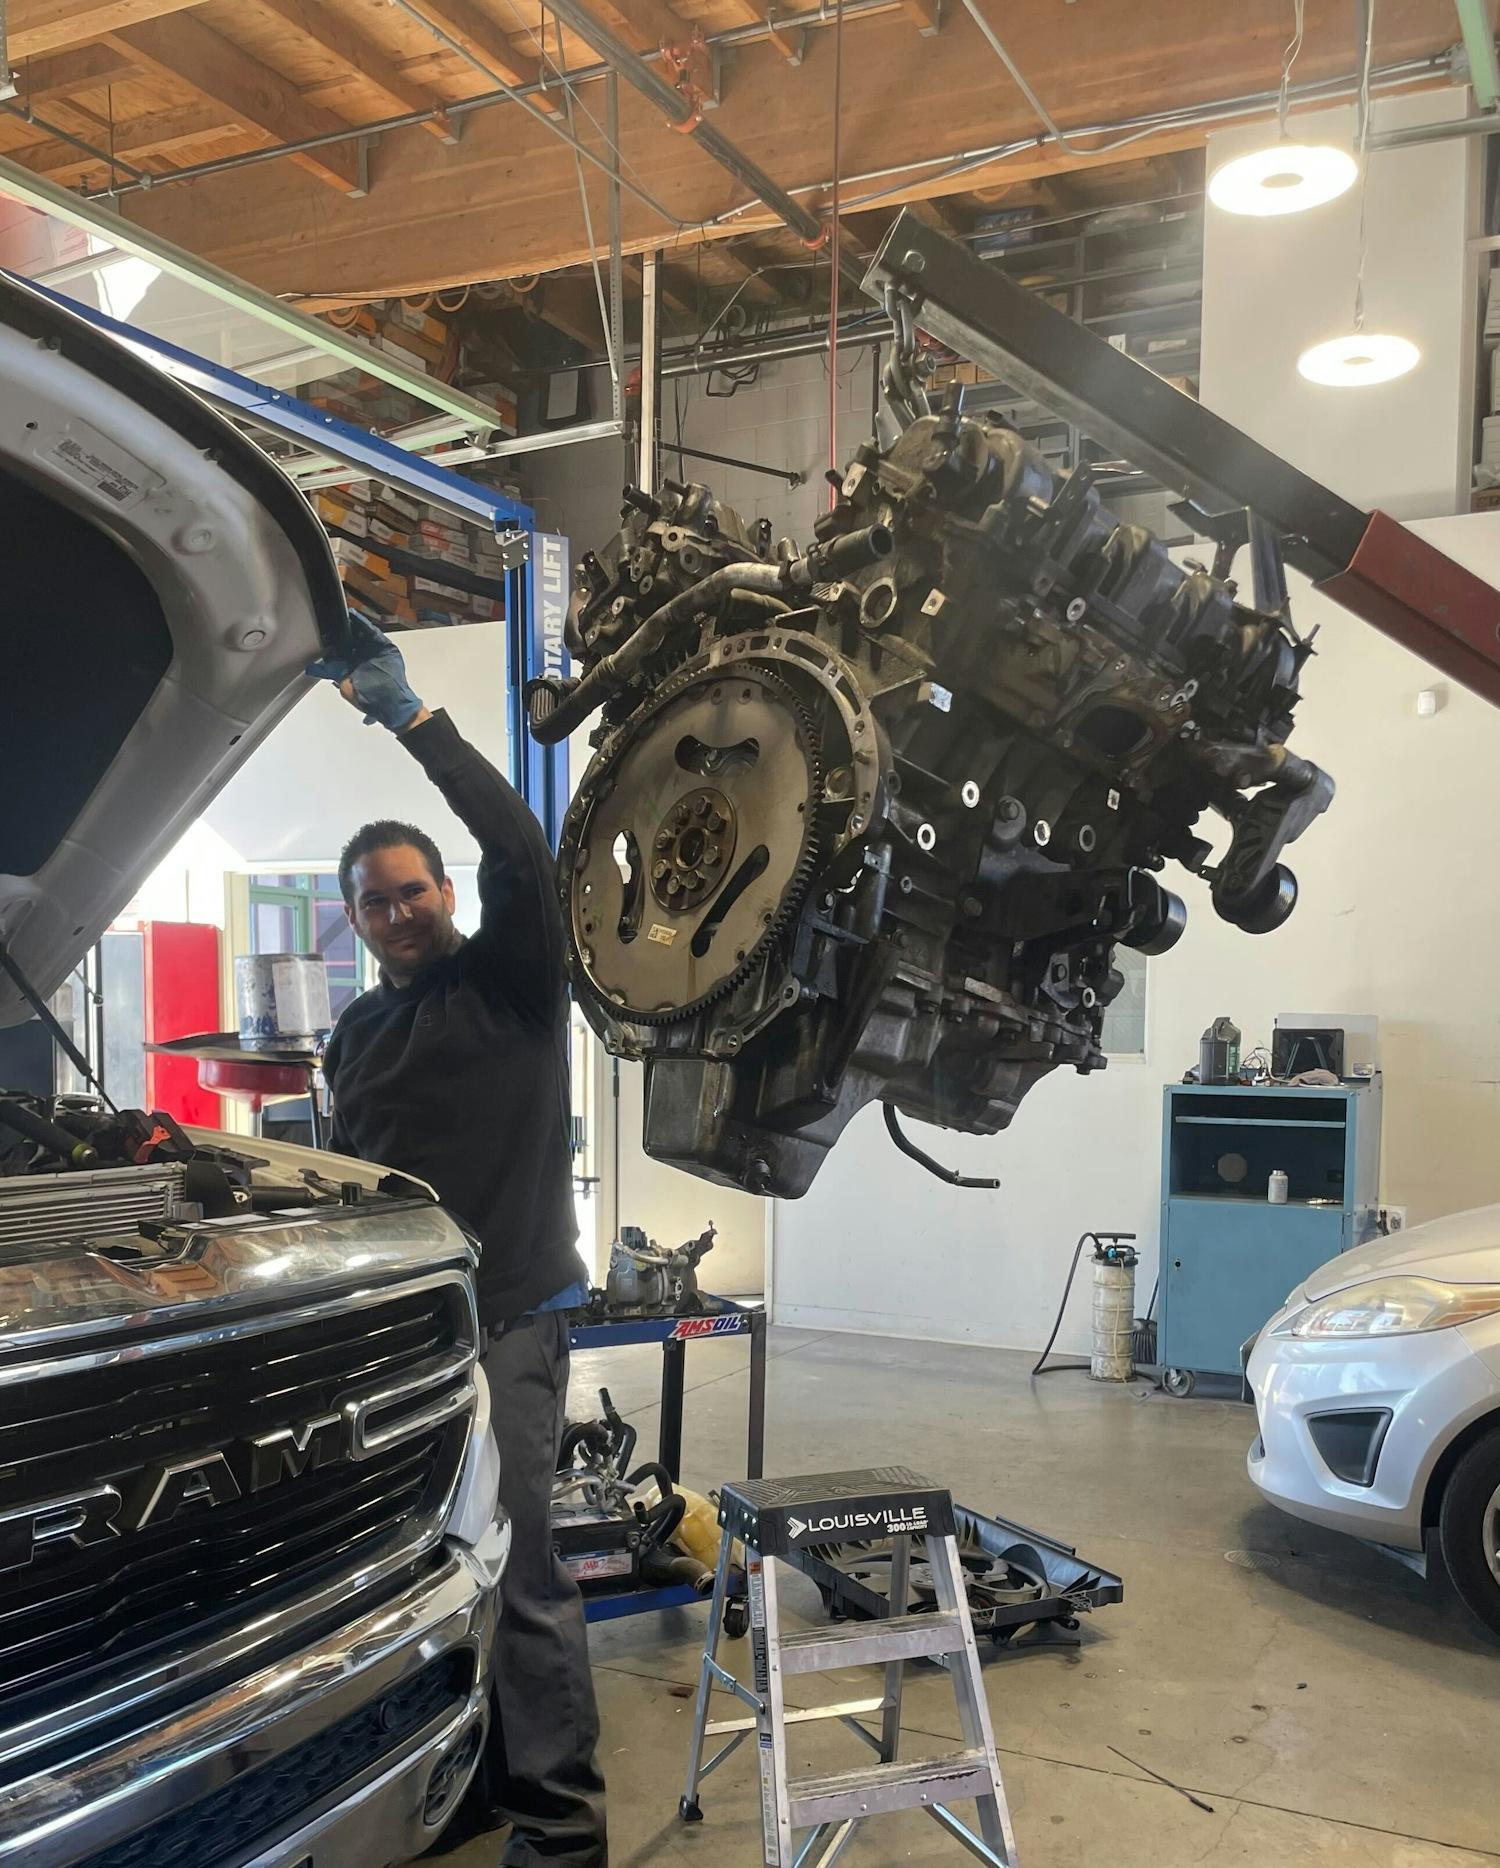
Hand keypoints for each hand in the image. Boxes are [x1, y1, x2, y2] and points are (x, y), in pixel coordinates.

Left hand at [306, 612, 426, 732]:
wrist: (391, 703)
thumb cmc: (371, 700)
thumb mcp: (345, 687)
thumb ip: (332, 674)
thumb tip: (314, 668)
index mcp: (353, 667)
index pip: (341, 651)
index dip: (334, 642)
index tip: (326, 633)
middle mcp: (364, 658)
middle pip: (352, 640)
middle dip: (343, 631)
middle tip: (334, 621)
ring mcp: (375, 652)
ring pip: (362, 635)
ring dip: (353, 625)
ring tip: (344, 615)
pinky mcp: (385, 648)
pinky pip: (374, 634)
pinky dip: (364, 625)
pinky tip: (355, 618)